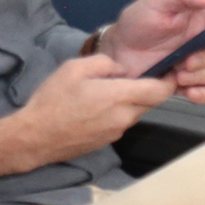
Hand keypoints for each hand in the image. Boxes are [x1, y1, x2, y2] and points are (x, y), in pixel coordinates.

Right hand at [0, 53, 171, 174]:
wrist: (35, 137)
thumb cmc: (53, 100)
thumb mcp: (74, 68)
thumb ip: (105, 63)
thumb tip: (120, 70)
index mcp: (120, 97)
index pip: (160, 91)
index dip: (169, 81)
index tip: (169, 71)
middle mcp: (124, 118)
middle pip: (149, 102)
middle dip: (145, 89)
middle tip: (129, 77)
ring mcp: (117, 132)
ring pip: (134, 113)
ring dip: (129, 101)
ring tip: (105, 92)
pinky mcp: (107, 142)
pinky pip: (121, 123)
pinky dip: (116, 113)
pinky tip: (94, 108)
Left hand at [104, 0, 204, 103]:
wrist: (116, 52)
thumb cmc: (137, 22)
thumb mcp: (157, 1)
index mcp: (197, 20)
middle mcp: (198, 43)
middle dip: (204, 61)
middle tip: (184, 64)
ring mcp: (192, 64)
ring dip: (200, 78)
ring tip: (178, 78)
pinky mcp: (184, 83)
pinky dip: (204, 94)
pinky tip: (190, 93)